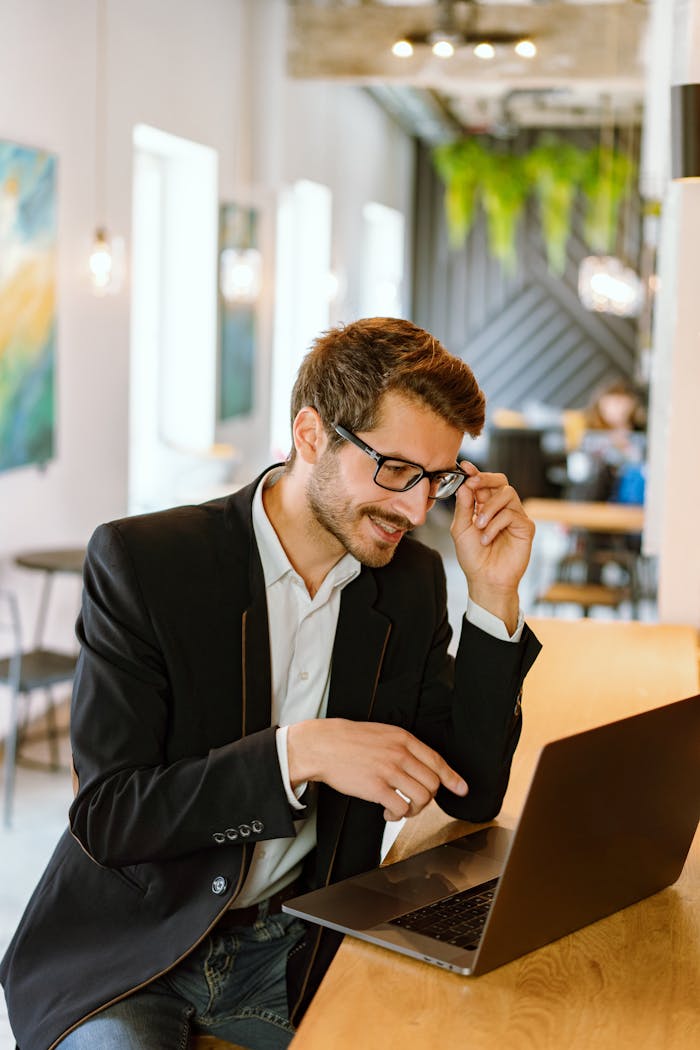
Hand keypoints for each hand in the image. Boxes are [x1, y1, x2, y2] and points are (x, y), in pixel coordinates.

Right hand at [287, 718, 467, 820]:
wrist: (323, 745)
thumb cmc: (350, 740)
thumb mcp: (383, 734)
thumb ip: (403, 747)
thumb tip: (421, 765)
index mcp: (403, 739)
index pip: (437, 761)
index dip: (452, 778)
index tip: (461, 789)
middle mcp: (400, 754)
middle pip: (432, 783)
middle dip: (428, 798)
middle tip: (415, 802)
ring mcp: (389, 771)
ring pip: (421, 798)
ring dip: (414, 810)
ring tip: (402, 809)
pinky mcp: (376, 788)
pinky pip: (400, 809)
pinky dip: (397, 815)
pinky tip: (388, 812)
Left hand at [450, 463, 534, 632]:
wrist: (485, 579)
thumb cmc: (473, 556)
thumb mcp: (461, 528)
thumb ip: (464, 506)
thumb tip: (466, 483)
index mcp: (484, 506)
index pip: (483, 483)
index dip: (475, 473)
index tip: (465, 466)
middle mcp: (501, 509)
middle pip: (501, 481)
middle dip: (486, 479)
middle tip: (473, 485)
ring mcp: (515, 517)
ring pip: (507, 494)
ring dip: (488, 508)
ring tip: (479, 526)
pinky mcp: (525, 527)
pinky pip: (512, 513)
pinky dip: (496, 524)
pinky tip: (487, 538)